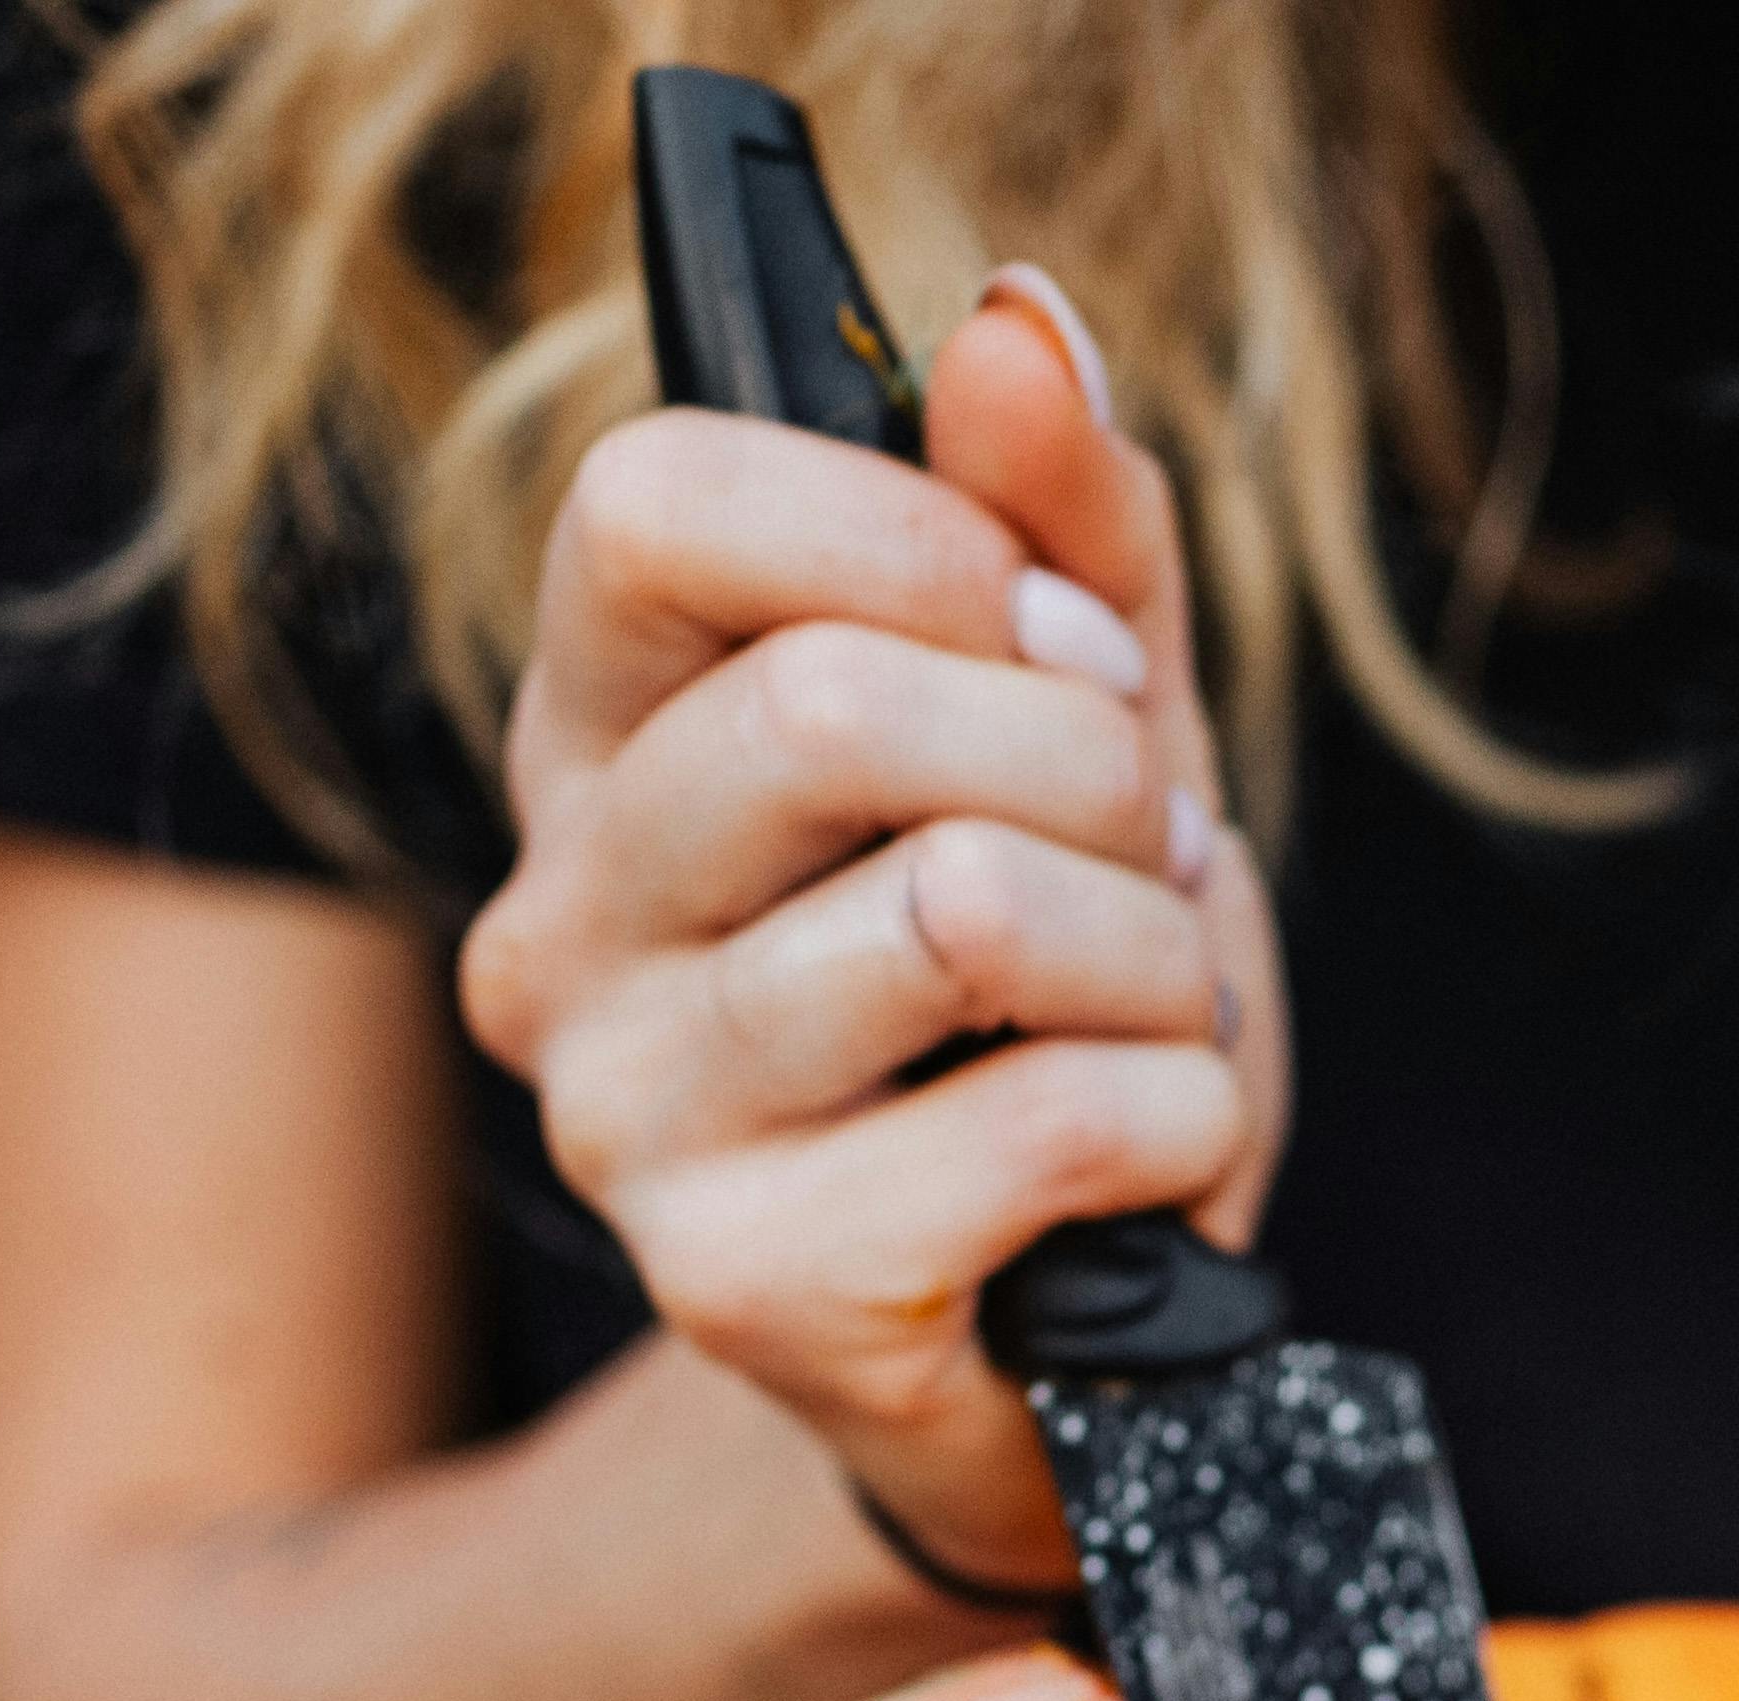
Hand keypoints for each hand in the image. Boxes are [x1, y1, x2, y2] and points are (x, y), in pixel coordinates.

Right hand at [454, 268, 1285, 1589]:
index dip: (913, 536)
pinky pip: (1057, 1113)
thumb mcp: (1095, 723)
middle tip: (1148, 845)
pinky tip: (1148, 1150)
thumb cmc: (1059, 999)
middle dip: (1088, 762)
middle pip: (826, 703)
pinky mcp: (744, 1289)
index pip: (649, 504)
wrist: (1089, 1333)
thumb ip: (1063, 521)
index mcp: (599, 742)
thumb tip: (1017, 329)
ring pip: (964, 909)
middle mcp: (558, 925)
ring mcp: (626, 1120)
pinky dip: (1179, 1111)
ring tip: (1146, 1000)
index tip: (1058, 634)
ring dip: (1151, 951)